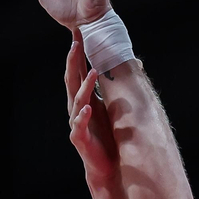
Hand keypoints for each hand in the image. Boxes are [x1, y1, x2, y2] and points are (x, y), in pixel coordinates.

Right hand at [65, 37, 119, 183]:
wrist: (105, 164)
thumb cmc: (106, 134)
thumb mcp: (110, 107)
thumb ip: (111, 87)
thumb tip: (126, 64)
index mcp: (84, 98)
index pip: (78, 71)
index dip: (78, 53)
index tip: (78, 33)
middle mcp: (77, 107)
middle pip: (73, 80)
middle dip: (74, 61)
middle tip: (76, 42)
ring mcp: (77, 122)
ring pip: (78, 100)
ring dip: (85, 85)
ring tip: (92, 71)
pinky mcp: (80, 138)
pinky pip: (79, 126)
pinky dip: (82, 117)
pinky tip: (87, 109)